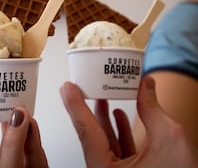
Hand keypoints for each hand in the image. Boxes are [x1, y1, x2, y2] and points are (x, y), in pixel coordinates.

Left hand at [60, 77, 197, 167]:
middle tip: (75, 88)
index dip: (75, 106)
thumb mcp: (168, 138)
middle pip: (90, 136)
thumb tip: (145, 85)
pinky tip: (118, 115)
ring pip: (103, 142)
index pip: (86, 131)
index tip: (67, 88)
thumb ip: (152, 110)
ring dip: (102, 118)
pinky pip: (116, 149)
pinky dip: (117, 131)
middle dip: (83, 110)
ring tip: (99, 97)